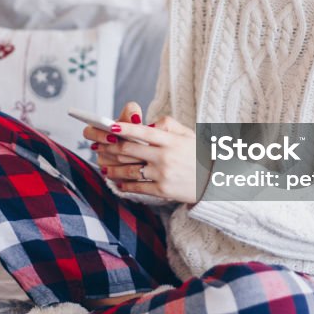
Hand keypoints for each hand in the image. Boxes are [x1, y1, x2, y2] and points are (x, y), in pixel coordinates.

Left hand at [81, 101, 197, 203]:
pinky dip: (124, 184)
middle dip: (109, 147)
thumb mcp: (188, 135)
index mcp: (170, 140)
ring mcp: (162, 174)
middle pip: (129, 150)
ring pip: (129, 170)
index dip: (123, 128)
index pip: (142, 131)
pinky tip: (117, 182)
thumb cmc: (199, 155)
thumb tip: (145, 123)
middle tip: (96, 145)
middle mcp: (165, 156)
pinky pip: (137, 187)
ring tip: (104, 166)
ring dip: (113, 168)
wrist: (216, 181)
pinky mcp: (163, 190)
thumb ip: (167, 125)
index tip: (108, 125)